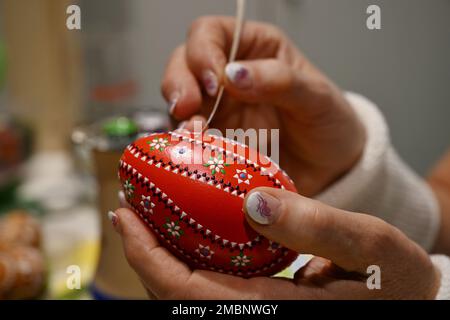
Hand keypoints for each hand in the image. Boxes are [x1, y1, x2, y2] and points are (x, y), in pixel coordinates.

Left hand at [114, 188, 439, 299]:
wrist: (409, 303)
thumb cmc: (398, 280)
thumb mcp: (372, 245)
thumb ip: (317, 225)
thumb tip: (255, 202)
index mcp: (278, 311)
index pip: (192, 294)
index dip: (150, 260)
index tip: (126, 218)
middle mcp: (258, 316)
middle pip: (178, 297)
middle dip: (144, 255)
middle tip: (128, 209)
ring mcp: (259, 312)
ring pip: (190, 294)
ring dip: (161, 255)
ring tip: (147, 215)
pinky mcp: (264, 303)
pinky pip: (212, 286)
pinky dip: (189, 258)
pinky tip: (187, 229)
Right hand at [161, 16, 365, 195]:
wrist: (333, 168)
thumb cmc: (329, 123)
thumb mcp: (316, 97)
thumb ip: (279, 81)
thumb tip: (233, 74)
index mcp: (255, 49)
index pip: (211, 34)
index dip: (203, 52)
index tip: (215, 82)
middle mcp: (229, 77)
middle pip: (183, 64)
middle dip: (179, 82)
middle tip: (188, 106)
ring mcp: (219, 110)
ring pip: (180, 102)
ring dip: (179, 116)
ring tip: (193, 132)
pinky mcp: (216, 140)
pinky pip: (190, 137)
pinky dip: (187, 143)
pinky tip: (195, 150)